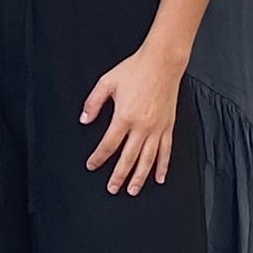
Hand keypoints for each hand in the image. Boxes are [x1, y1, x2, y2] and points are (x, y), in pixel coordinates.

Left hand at [78, 46, 182, 194]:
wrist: (162, 62)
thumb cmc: (135, 69)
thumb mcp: (107, 82)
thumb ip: (93, 102)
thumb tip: (84, 119)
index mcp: (124, 116)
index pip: (109, 145)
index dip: (99, 157)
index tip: (92, 165)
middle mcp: (141, 126)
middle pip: (128, 158)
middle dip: (119, 176)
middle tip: (112, 188)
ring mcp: (157, 128)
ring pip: (148, 159)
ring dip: (139, 177)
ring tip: (132, 190)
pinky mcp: (168, 126)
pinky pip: (166, 151)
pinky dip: (162, 166)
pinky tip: (159, 177)